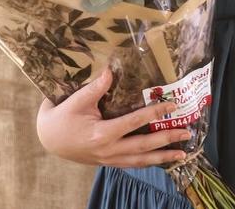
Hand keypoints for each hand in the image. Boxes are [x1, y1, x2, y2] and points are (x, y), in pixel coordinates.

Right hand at [36, 66, 190, 167]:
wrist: (47, 140)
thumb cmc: (61, 118)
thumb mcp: (75, 100)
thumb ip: (95, 88)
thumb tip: (110, 71)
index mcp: (103, 134)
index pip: (135, 122)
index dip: (154, 112)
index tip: (172, 105)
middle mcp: (109, 150)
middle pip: (143, 147)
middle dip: (167, 140)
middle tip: (187, 133)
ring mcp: (109, 159)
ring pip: (140, 161)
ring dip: (162, 158)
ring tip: (181, 155)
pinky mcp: (107, 161)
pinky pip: (132, 164)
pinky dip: (148, 162)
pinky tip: (160, 160)